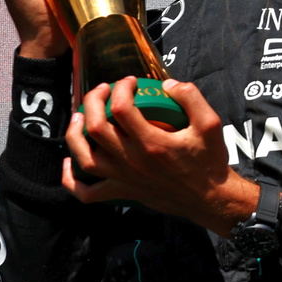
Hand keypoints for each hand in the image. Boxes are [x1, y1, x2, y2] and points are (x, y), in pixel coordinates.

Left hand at [62, 77, 258, 235]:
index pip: (121, 108)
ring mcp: (124, 179)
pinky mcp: (123, 192)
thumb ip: (191, 98)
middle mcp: (132, 161)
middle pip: (95, 128)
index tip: (130, 82)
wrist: (211, 200)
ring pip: (85, 158)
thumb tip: (167, 84)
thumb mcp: (210, 124)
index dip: (121, 87)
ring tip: (79, 116)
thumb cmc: (209, 162)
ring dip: (75, 134)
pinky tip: (69, 164)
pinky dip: (72, 180)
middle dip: (93, 101)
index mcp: (152, 143)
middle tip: (104, 90)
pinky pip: (88, 193)